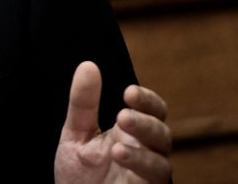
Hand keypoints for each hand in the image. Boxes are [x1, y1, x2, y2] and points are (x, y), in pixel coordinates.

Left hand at [54, 61, 171, 182]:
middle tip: (123, 116)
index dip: (147, 100)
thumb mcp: (75, 134)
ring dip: (142, 153)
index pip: (153, 111)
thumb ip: (83, 104)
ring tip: (117, 148)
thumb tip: (88, 65)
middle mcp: (145, 153)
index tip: (129, 92)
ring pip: (161, 163)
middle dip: (146, 123)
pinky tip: (119, 157)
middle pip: (162, 134)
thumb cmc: (78, 174)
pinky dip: (138, 169)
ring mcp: (145, 177)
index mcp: (132, 133)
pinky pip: (151, 183)